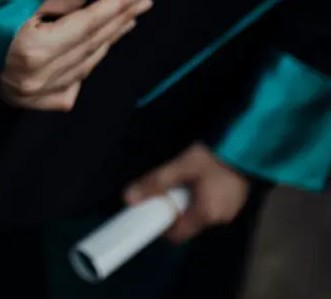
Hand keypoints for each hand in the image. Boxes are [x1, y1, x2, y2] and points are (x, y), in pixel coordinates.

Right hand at [0, 0, 151, 110]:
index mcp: (35, 49)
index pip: (89, 23)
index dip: (117, 6)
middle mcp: (39, 77)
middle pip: (92, 44)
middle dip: (121, 20)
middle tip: (143, 1)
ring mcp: (34, 95)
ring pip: (85, 66)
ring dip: (109, 41)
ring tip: (127, 21)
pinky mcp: (28, 103)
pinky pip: (69, 87)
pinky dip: (85, 67)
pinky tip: (98, 52)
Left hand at [124, 143, 249, 242]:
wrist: (249, 143)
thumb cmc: (215, 156)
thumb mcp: (182, 165)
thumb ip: (156, 181)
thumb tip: (129, 198)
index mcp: (206, 215)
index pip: (177, 234)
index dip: (162, 223)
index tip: (153, 206)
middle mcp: (220, 219)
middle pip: (188, 222)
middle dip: (176, 206)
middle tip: (170, 184)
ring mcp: (231, 210)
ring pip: (201, 212)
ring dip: (190, 199)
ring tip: (186, 177)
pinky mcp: (236, 200)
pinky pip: (213, 204)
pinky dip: (203, 195)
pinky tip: (202, 177)